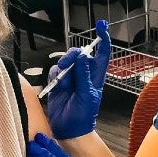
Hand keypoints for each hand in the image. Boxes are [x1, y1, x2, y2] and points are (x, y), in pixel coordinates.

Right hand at [47, 20, 110, 139]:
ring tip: (63, 83)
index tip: (101, 26)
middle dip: (73, 56)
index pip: (102, 53)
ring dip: (62, 69)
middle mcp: (83, 74)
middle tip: (67, 65)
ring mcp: (70, 78)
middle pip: (79, 54)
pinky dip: (54, 76)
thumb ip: (83, 75)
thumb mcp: (86, 95)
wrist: (69, 130)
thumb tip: (84, 55)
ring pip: (65, 61)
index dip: (103, 39)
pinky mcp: (58, 83)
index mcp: (95, 76)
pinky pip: (54, 71)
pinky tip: (57, 86)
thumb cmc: (83, 116)